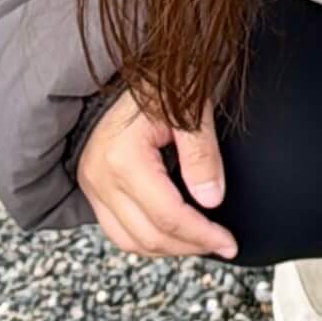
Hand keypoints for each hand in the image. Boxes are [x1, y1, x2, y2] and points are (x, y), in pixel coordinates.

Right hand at [75, 88, 238, 259]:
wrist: (134, 71)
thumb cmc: (163, 82)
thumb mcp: (191, 111)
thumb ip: (202, 156)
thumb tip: (211, 200)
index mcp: (123, 159)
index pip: (167, 216)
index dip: (202, 235)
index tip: (229, 242)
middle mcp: (99, 176)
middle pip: (147, 236)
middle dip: (189, 247)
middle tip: (223, 245)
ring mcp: (92, 184)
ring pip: (128, 240)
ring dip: (168, 249)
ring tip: (202, 243)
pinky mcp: (92, 186)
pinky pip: (117, 229)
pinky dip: (147, 238)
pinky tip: (176, 233)